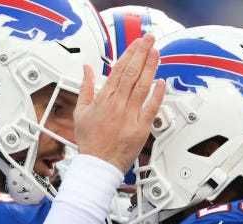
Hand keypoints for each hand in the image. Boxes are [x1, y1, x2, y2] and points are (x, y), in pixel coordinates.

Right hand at [74, 35, 165, 172]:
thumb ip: (86, 88)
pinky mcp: (140, 128)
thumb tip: (87, 70)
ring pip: (142, 86)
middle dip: (141, 53)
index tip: (136, 43)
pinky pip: (151, 108)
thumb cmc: (90, 142)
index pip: (118, 70)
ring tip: (156, 53)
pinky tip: (161, 82)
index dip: (129, 54)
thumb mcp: (81, 112)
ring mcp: (130, 116)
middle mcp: (117, 105)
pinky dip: (157, 94)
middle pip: (131, 73)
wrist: (98, 166)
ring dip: (150, 67)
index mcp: (103, 99)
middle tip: (149, 40)